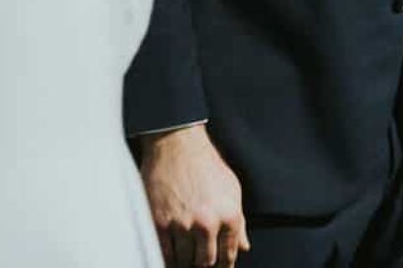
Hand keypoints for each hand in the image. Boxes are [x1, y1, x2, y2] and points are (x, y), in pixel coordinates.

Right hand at [138, 124, 249, 266]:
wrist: (178, 145)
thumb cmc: (206, 165)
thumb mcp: (232, 190)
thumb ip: (239, 222)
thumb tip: (243, 246)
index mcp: (229, 216)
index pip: (228, 255)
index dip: (224, 265)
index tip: (219, 267)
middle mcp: (206, 223)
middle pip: (205, 263)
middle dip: (203, 265)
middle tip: (199, 263)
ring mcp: (181, 225)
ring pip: (183, 262)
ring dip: (184, 262)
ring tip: (185, 258)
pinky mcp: (159, 223)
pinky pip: (163, 253)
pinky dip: (167, 258)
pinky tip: (171, 254)